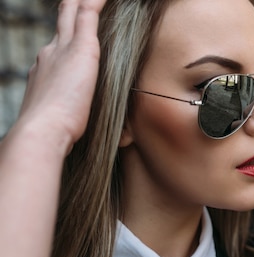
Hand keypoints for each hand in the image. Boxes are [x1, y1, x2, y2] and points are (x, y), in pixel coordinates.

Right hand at [16, 0, 104, 153]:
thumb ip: (73, 115)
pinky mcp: (80, 48)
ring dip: (84, 2)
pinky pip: (88, 14)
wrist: (43, 130)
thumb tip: (98, 133)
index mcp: (46, 71)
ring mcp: (62, 49)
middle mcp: (50, 54)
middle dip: (72, 8)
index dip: (68, 38)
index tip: (78, 35)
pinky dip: (97, 3)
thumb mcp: (63, 119)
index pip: (59, 47)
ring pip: (72, 13)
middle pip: (62, 22)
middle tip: (82, 1)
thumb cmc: (55, 134)